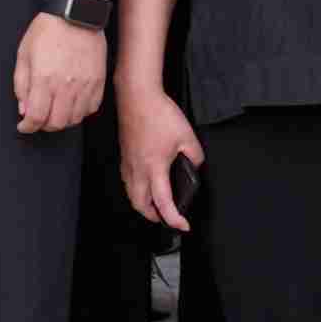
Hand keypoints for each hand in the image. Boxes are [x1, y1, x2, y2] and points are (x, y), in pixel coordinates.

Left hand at [14, 13, 106, 135]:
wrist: (75, 13)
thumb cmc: (47, 31)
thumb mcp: (24, 55)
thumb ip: (22, 85)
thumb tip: (24, 109)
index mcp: (44, 79)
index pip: (36, 117)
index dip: (28, 127)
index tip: (24, 126)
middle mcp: (66, 85)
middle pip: (57, 123)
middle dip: (44, 125)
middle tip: (39, 118)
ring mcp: (85, 84)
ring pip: (75, 119)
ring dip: (62, 120)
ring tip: (55, 110)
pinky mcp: (98, 81)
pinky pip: (91, 108)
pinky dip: (80, 112)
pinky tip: (72, 103)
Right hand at [119, 85, 201, 230]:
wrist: (138, 96)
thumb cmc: (158, 113)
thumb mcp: (187, 136)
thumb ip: (195, 156)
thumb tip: (194, 165)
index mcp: (154, 167)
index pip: (164, 203)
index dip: (174, 219)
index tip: (183, 225)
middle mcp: (137, 169)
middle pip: (141, 206)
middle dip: (154, 217)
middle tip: (168, 218)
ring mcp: (128, 163)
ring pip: (132, 195)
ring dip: (144, 205)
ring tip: (157, 205)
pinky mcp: (124, 155)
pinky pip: (128, 182)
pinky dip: (137, 191)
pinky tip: (146, 185)